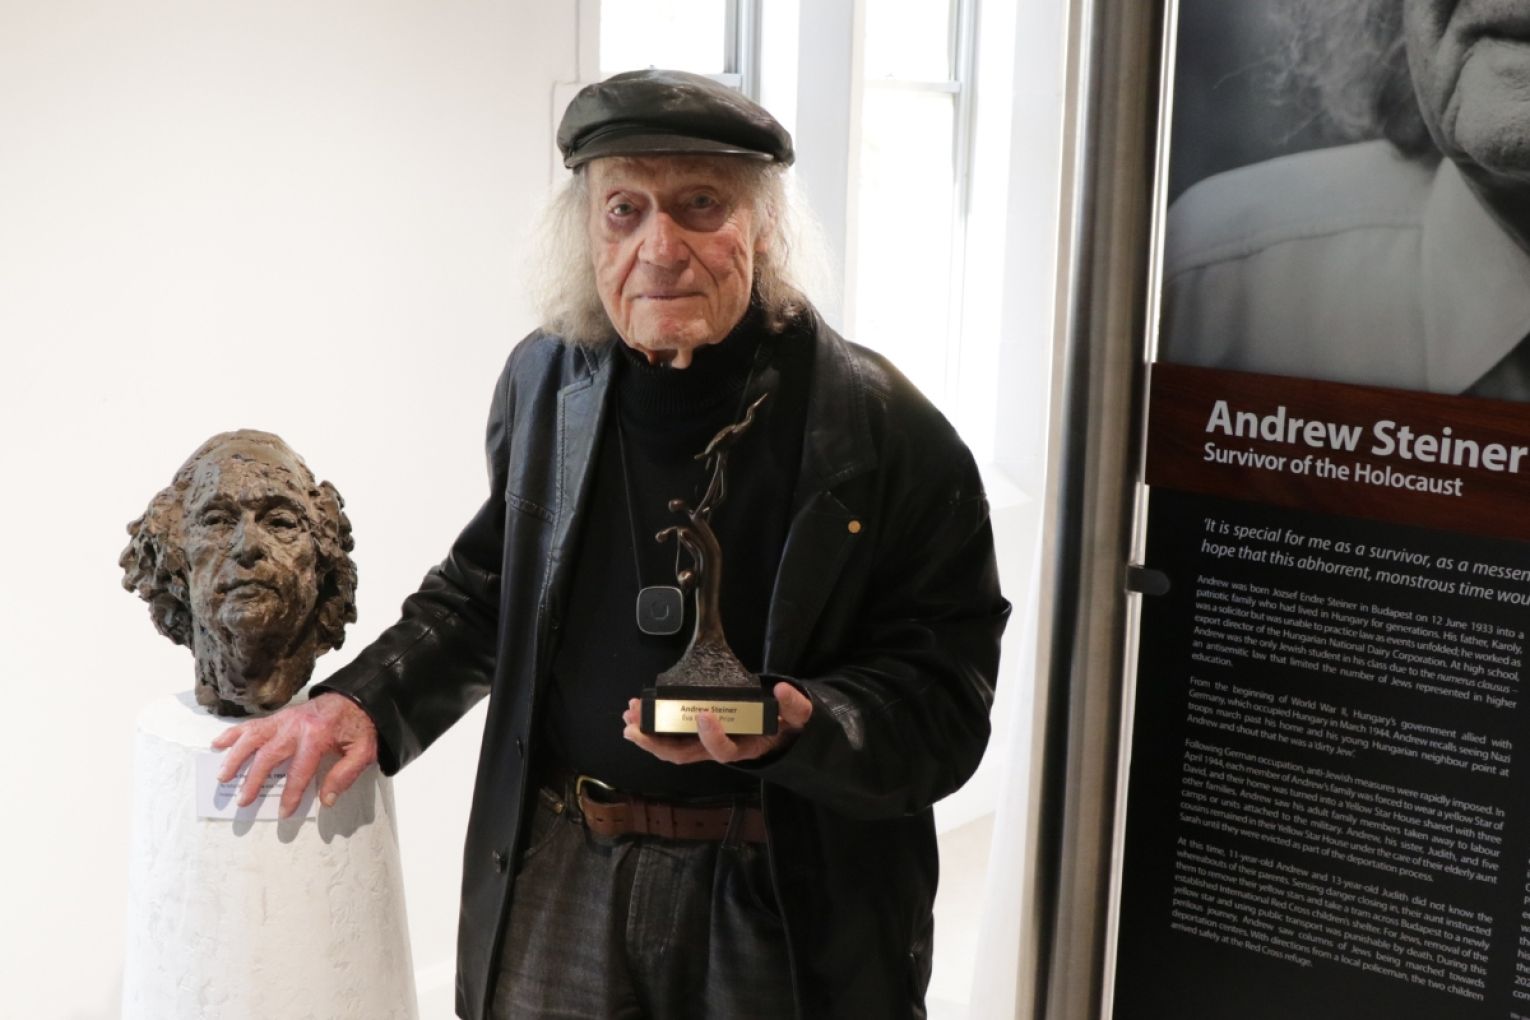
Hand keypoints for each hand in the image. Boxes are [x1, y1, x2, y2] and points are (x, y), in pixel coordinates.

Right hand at [211, 693, 378, 817]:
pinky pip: (253, 724)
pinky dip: (233, 733)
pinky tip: (218, 744)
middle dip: (254, 780)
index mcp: (318, 735)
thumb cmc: (359, 726)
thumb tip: (326, 800)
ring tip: (223, 777)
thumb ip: (345, 775)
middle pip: (269, 755)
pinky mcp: (279, 716)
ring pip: (253, 737)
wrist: (357, 696)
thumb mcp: (363, 751)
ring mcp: (284, 719)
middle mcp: (296, 726)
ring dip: (236, 756)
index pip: (300, 770)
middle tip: (243, 801)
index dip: (291, 793)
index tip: (284, 812)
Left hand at [622, 682, 812, 763]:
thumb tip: (782, 690)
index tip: (703, 714)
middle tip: (636, 724)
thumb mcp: (799, 718)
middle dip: (657, 741)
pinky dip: (652, 731)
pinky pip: (671, 740)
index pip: (724, 750)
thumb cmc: (786, 727)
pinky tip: (636, 721)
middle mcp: (720, 750)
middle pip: (685, 754)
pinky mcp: (697, 736)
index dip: (712, 736)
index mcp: (744, 748)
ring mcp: (706, 745)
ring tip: (629, 720)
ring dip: (648, 737)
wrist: (783, 734)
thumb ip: (795, 706)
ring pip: (672, 749)